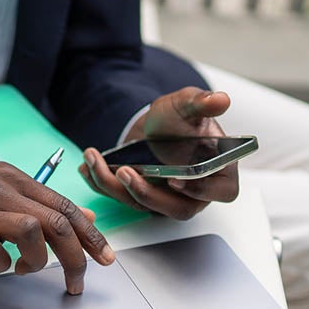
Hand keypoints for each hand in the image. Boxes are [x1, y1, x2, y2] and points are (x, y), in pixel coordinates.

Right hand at [0, 152, 115, 294]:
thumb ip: (39, 201)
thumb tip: (83, 218)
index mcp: (12, 178)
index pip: (63, 206)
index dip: (89, 235)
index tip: (105, 259)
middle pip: (53, 221)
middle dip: (75, 255)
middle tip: (77, 281)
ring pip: (29, 230)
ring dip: (37, 259)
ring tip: (25, 268)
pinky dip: (2, 265)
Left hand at [78, 88, 239, 220]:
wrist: (152, 125)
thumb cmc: (177, 119)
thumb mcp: (187, 104)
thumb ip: (201, 103)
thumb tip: (220, 100)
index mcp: (218, 171)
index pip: (222, 192)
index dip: (201, 191)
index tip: (176, 181)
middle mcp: (194, 192)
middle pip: (177, 208)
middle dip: (145, 193)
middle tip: (123, 171)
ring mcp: (166, 200)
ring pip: (142, 206)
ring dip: (114, 186)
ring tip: (94, 159)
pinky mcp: (140, 200)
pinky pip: (120, 200)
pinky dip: (100, 184)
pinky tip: (86, 166)